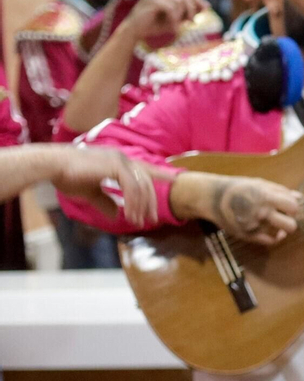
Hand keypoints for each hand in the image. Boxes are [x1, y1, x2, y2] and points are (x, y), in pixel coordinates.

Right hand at [49, 147, 170, 226]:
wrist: (51, 166)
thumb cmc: (67, 176)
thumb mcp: (89, 192)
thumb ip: (105, 201)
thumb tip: (114, 215)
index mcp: (118, 161)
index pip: (145, 169)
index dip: (161, 174)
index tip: (175, 179)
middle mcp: (122, 158)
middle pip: (146, 182)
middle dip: (150, 203)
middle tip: (150, 221)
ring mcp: (120, 160)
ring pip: (141, 186)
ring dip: (141, 207)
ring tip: (138, 222)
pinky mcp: (115, 166)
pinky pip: (132, 188)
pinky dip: (133, 203)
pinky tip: (129, 215)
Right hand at [125, 0, 209, 42]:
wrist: (134, 32)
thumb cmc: (154, 25)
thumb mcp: (175, 18)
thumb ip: (187, 12)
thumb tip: (206, 7)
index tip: (207, 8)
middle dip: (192, 7)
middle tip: (192, 21)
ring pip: (179, 1)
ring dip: (182, 15)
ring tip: (179, 26)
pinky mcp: (151, 1)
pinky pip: (171, 8)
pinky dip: (174, 20)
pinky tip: (173, 29)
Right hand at [172, 173, 300, 245]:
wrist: (213, 197)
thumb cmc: (240, 188)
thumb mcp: (260, 184)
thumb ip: (281, 191)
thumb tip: (300, 197)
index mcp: (266, 197)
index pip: (293, 207)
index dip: (294, 208)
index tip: (288, 206)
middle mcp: (261, 212)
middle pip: (291, 226)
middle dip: (292, 222)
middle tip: (286, 218)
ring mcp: (254, 225)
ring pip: (280, 233)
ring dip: (282, 229)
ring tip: (277, 223)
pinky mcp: (246, 235)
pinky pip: (269, 241)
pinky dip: (274, 237)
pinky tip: (273, 231)